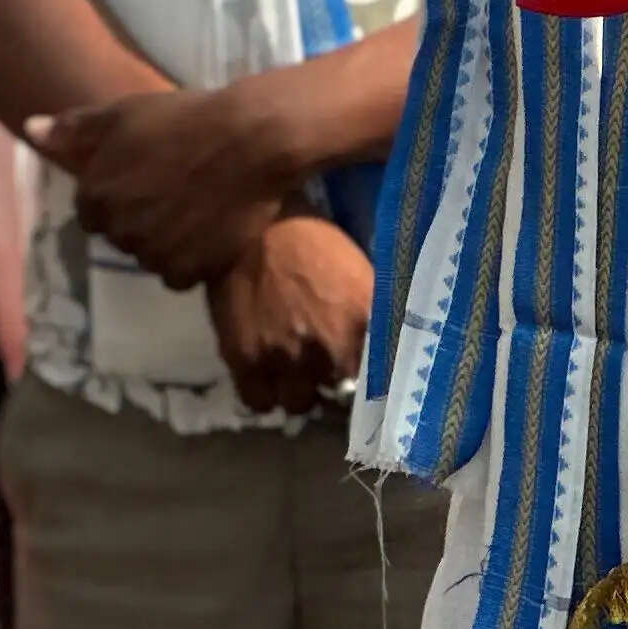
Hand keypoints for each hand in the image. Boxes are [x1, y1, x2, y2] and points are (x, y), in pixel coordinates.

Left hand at [27, 83, 290, 289]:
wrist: (252, 138)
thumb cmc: (185, 118)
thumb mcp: (125, 112)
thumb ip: (74, 128)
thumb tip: (30, 130)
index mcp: (96, 195)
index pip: (92, 211)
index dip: (118, 193)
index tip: (145, 176)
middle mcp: (118, 230)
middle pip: (121, 234)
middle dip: (139, 217)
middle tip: (172, 188)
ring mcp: (153, 254)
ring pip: (148, 256)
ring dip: (163, 240)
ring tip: (193, 207)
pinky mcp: (189, 271)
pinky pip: (178, 274)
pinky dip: (189, 258)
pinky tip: (207, 228)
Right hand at [209, 213, 370, 414]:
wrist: (255, 224)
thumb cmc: (311, 239)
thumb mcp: (357, 272)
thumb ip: (371, 315)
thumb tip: (381, 345)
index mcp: (363, 322)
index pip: (381, 376)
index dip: (371, 379)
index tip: (362, 374)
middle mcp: (329, 349)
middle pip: (339, 396)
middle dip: (332, 382)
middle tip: (323, 367)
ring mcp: (286, 359)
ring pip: (299, 404)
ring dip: (298, 391)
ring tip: (292, 372)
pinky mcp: (245, 361)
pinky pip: (259, 402)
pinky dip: (263, 394)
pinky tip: (265, 377)